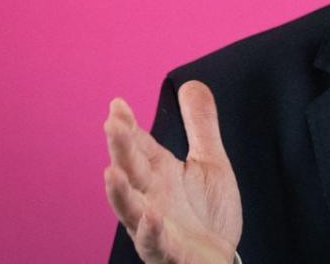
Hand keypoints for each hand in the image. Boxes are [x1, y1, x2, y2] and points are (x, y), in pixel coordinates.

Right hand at [104, 80, 241, 262]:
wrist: (218, 260)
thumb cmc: (208, 213)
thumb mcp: (209, 162)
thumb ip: (200, 125)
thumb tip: (191, 83)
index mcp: (159, 174)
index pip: (138, 145)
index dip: (127, 125)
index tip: (117, 104)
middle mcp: (150, 197)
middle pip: (130, 170)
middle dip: (120, 149)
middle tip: (112, 124)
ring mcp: (155, 227)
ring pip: (131, 209)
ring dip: (119, 192)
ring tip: (111, 171)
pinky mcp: (169, 252)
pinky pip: (155, 243)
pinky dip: (151, 230)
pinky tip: (151, 215)